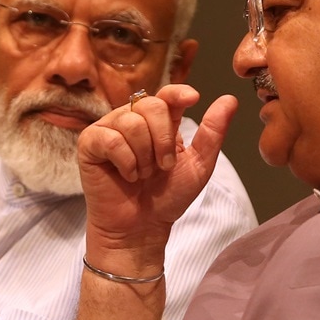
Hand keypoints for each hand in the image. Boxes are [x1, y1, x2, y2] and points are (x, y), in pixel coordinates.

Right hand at [77, 84, 237, 260]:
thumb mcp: (198, 166)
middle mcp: (133, 120)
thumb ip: (212, 132)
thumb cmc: (167, 198)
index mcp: (159, 122)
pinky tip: (127, 176)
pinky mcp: (90, 144)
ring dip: (144, 155)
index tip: (194, 98)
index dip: (178, 92)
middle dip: (164, 139)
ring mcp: (109, 130)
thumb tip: (230, 100)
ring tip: (143, 174)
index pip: (167, 94)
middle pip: (151, 105)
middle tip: (163, 167)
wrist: (142, 227)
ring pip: (131, 122)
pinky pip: (110, 139)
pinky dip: (125, 161)